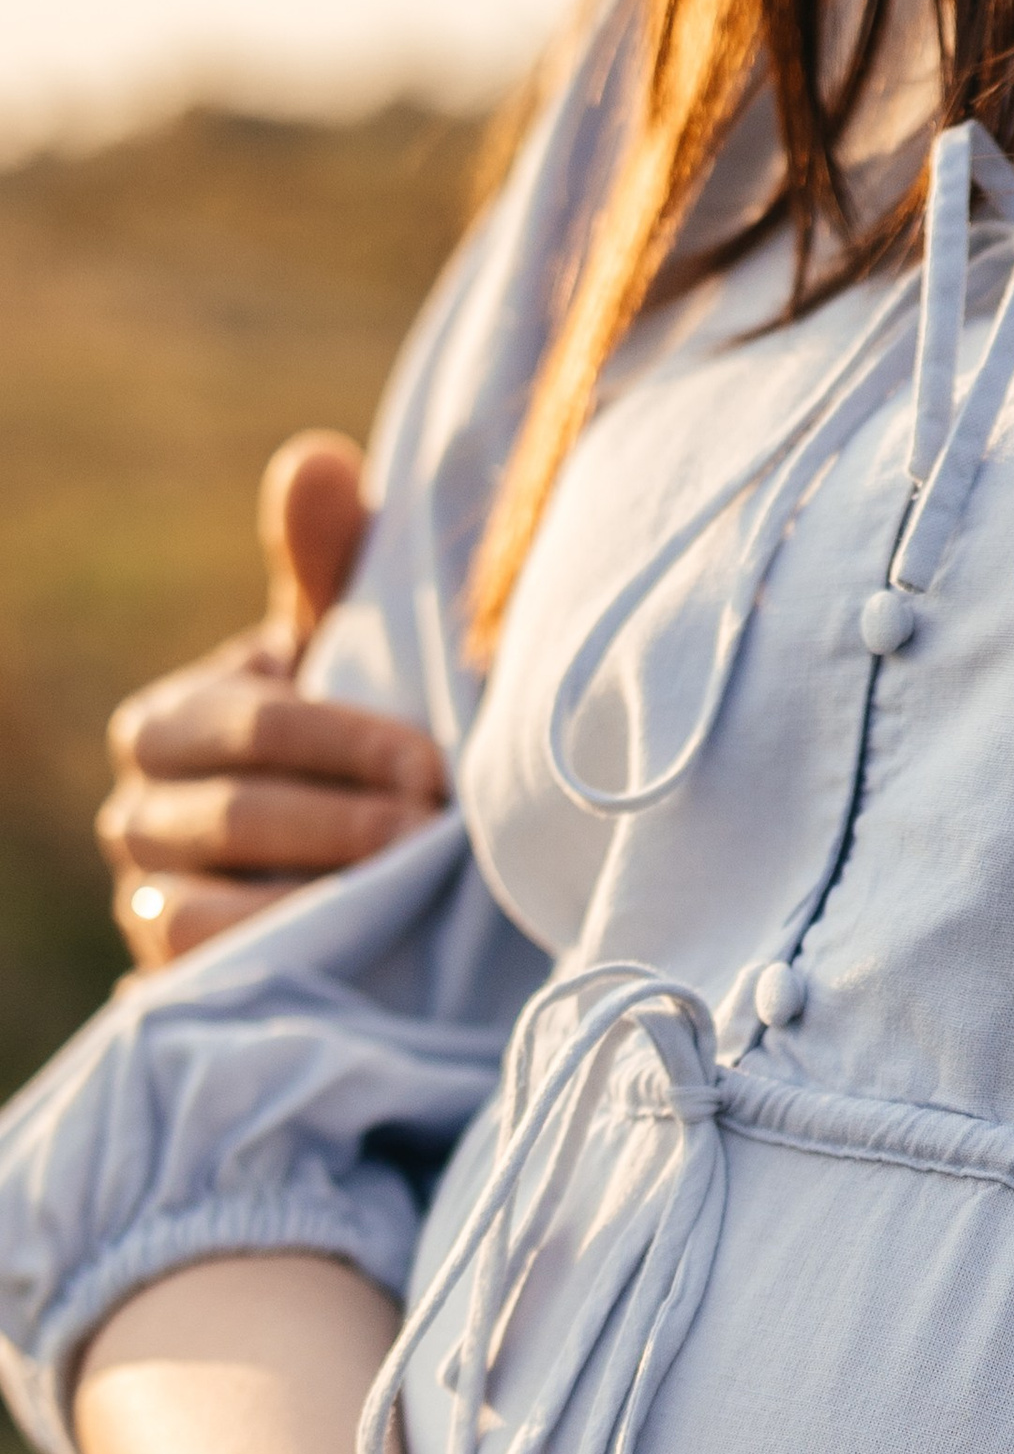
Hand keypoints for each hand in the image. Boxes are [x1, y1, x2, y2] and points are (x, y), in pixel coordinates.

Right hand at [98, 431, 445, 968]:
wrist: (350, 903)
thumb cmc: (347, 760)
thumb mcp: (340, 667)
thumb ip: (325, 571)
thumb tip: (320, 461)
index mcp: (169, 726)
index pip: (247, 725)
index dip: (345, 744)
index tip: (435, 767)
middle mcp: (137, 818)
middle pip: (231, 818)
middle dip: (346, 824)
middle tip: (436, 832)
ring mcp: (149, 910)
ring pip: (210, 909)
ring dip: (318, 902)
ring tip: (410, 896)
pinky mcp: (174, 992)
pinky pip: (209, 983)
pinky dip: (283, 969)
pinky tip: (362, 959)